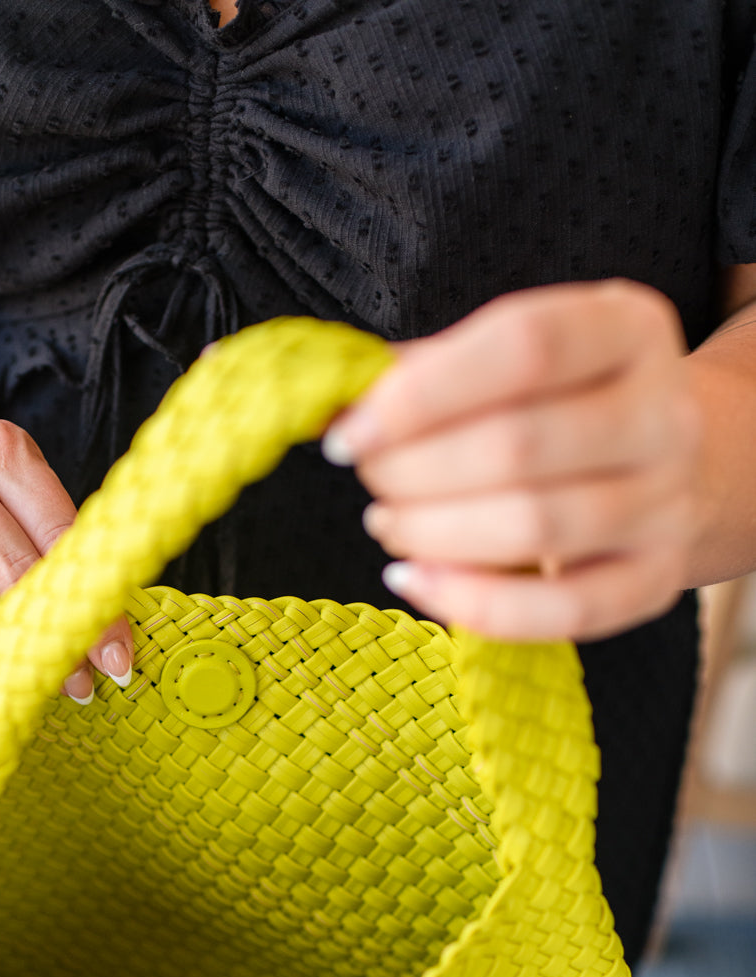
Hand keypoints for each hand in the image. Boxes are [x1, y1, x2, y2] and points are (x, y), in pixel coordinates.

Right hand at [0, 419, 132, 700]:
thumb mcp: (26, 505)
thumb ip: (65, 555)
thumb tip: (111, 644)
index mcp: (0, 448)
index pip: (58, 535)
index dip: (92, 601)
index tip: (117, 655)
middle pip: (11, 566)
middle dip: (52, 631)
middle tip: (81, 682)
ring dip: (3, 649)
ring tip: (35, 682)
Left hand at [323, 279, 706, 639]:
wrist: (676, 463)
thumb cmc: (562, 402)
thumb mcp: (511, 360)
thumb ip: (428, 372)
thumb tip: (336, 407)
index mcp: (627, 329)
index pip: (524, 347)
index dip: (422, 394)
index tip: (348, 432)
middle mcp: (663, 413)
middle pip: (520, 446)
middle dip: (415, 469)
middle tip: (370, 475)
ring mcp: (667, 502)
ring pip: (535, 528)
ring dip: (433, 532)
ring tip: (388, 521)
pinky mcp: (656, 579)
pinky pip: (563, 611)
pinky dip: (473, 604)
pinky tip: (414, 580)